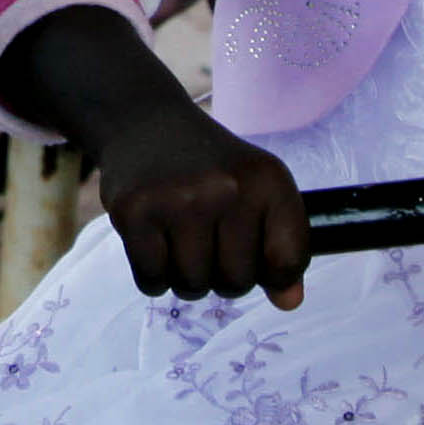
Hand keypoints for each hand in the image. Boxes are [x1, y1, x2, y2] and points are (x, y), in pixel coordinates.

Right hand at [87, 88, 309, 307]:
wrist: (144, 122)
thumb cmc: (210, 167)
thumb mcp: (258, 190)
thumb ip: (281, 246)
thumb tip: (289, 302)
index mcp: (268, 180)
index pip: (286, 262)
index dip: (272, 274)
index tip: (254, 254)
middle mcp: (227, 187)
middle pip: (235, 282)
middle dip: (221, 276)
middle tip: (207, 240)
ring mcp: (178, 199)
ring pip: (192, 286)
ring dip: (185, 277)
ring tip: (180, 240)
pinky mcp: (134, 212)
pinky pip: (152, 281)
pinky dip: (153, 274)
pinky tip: (154, 241)